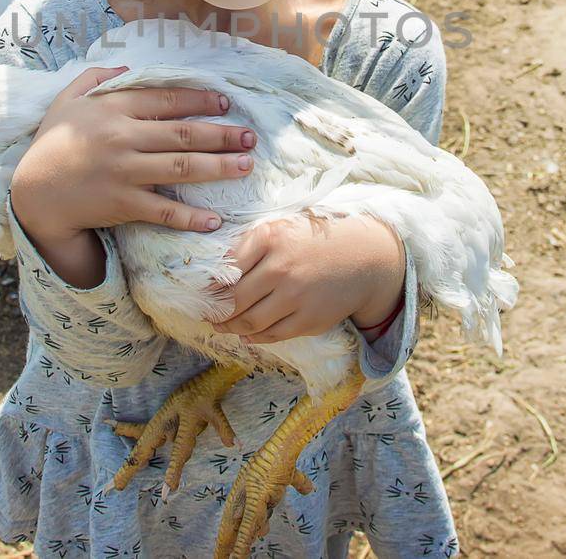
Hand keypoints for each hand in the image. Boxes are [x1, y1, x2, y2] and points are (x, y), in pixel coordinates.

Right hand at [11, 65, 255, 245]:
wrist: (33, 193)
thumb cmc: (52, 144)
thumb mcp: (67, 101)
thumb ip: (95, 79)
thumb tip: (124, 69)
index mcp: (113, 109)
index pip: (166, 100)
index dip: (200, 100)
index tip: (226, 104)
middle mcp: (122, 137)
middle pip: (184, 133)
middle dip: (222, 134)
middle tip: (250, 136)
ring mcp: (124, 172)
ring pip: (181, 167)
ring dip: (218, 167)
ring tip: (245, 165)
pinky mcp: (122, 203)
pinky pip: (163, 211)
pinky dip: (189, 217)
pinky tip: (214, 219)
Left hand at [210, 214, 405, 344]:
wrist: (364, 257)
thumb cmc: (314, 240)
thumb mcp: (280, 228)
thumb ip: (249, 245)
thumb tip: (214, 272)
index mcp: (270, 238)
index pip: (226, 268)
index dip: (209, 285)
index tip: (201, 292)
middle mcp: (281, 268)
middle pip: (234, 299)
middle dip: (215, 311)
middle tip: (207, 314)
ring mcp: (296, 297)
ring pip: (250, 322)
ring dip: (230, 327)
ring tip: (222, 325)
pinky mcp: (309, 320)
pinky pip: (272, 335)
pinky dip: (254, 337)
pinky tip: (246, 333)